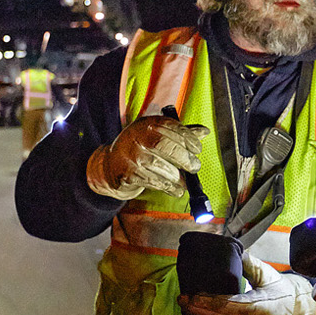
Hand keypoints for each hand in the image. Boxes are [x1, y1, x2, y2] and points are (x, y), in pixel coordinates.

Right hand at [87, 114, 207, 199]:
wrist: (111, 166)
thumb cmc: (141, 150)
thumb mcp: (158, 137)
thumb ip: (180, 135)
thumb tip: (204, 132)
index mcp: (146, 124)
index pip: (169, 126)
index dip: (187, 137)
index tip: (197, 149)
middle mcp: (136, 136)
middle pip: (163, 144)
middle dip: (183, 157)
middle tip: (194, 167)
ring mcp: (129, 155)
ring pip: (158, 165)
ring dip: (176, 176)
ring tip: (185, 182)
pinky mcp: (126, 173)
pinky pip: (151, 181)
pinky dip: (168, 187)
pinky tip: (176, 190)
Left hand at [179, 254, 315, 314]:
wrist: (294, 312)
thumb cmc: (281, 291)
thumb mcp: (268, 274)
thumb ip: (248, 263)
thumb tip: (232, 250)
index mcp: (264, 307)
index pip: (232, 306)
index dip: (210, 302)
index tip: (193, 295)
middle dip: (198, 309)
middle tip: (183, 299)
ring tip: (186, 306)